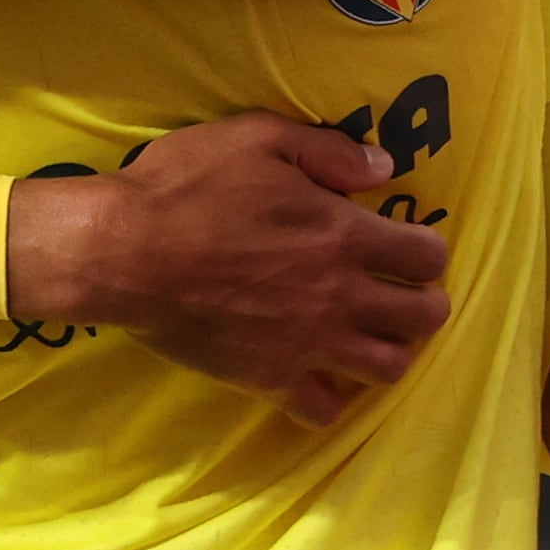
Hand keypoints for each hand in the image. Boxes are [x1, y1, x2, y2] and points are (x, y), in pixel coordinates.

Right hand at [5, 113, 452, 424]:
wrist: (123, 252)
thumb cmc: (187, 186)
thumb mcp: (258, 138)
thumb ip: (330, 152)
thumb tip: (385, 168)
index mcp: (344, 234)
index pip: (427, 256)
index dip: (425, 250)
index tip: (408, 246)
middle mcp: (340, 295)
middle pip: (424, 318)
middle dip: (425, 304)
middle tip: (402, 294)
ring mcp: (308, 344)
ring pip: (389, 368)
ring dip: (390, 350)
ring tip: (369, 336)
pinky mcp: (270, 379)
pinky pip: (325, 411)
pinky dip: (331, 398)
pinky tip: (319, 376)